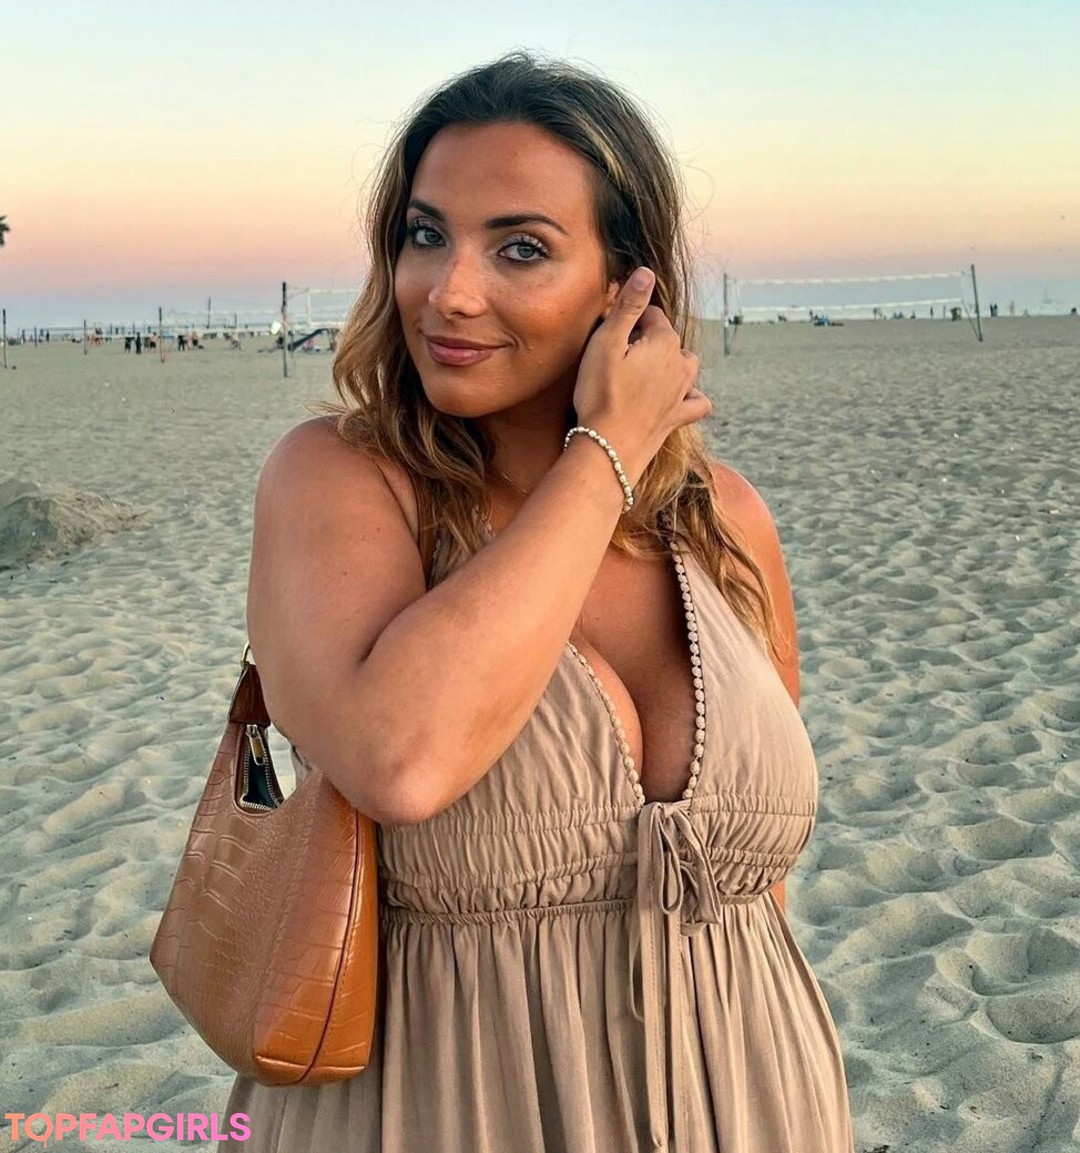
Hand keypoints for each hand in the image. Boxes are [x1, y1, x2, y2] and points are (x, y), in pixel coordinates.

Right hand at [572, 268, 709, 485]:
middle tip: (618, 352)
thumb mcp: (606, 342)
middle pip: (668, 339)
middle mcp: (681, 365)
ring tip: (645, 368)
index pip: (652, 315)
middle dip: (648, 338)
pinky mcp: (679, 418)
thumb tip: (646, 272)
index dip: (629, 318)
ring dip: (672, 361)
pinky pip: (697, 401)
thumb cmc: (600, 394)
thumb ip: (629, 306)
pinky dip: (692, 395)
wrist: (608, 447)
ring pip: (688, 366)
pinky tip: (681, 395)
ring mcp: (683, 393)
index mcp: (664, 343)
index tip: (608, 329)